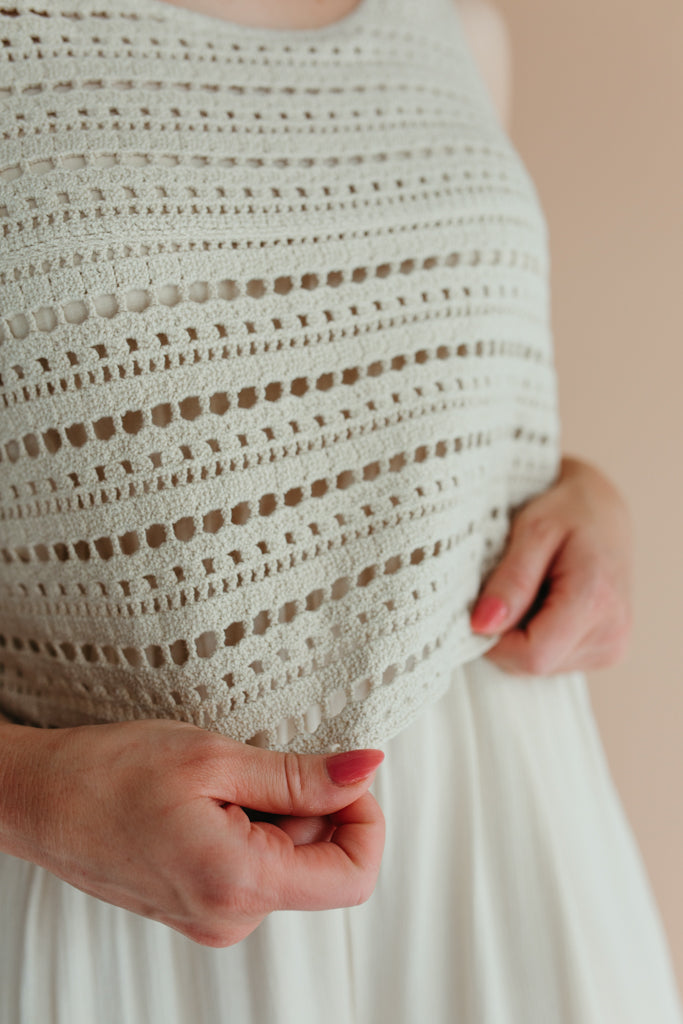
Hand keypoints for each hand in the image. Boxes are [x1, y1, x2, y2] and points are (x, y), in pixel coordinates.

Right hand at [1, 719, 384, 946]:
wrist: (38, 799)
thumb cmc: (108, 772)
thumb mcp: (214, 758)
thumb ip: (301, 774)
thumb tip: (366, 769)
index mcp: (240, 884)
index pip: (354, 875)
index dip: (364, 816)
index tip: (342, 773)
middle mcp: (231, 917)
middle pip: (322, 862)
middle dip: (309, 805)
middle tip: (254, 765)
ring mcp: (214, 917)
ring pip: (289, 861)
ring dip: (275, 814)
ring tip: (218, 784)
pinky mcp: (200, 906)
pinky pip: (255, 867)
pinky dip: (251, 828)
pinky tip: (206, 802)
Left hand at [469, 455, 633, 675]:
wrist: (605, 511)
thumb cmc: (569, 511)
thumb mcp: (533, 529)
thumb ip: (510, 580)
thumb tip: (482, 626)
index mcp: (595, 602)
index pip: (533, 656)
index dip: (496, 640)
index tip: (484, 606)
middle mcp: (612, 634)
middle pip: (534, 664)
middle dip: (508, 633)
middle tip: (514, 586)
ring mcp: (613, 646)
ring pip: (540, 666)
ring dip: (523, 632)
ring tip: (536, 588)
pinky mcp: (608, 651)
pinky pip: (554, 659)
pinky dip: (539, 634)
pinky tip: (548, 601)